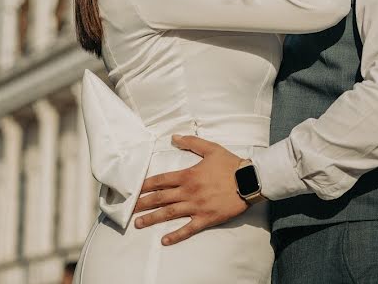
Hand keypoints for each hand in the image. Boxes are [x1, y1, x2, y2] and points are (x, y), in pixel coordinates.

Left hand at [133, 134, 248, 244]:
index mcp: (188, 175)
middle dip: (143, 203)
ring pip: (169, 213)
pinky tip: (164, 241)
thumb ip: (191, 142)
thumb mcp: (211, 148)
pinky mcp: (206, 218)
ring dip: (152, 219)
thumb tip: (174, 137)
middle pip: (160, 198)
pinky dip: (176, 235)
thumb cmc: (230, 164)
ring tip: (138, 224)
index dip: (145, 185)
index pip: (161, 180)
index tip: (133, 190)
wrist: (249, 180)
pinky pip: (188, 229)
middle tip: (128, 209)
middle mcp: (189, 192)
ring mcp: (196, 206)